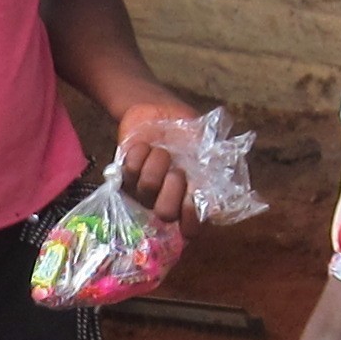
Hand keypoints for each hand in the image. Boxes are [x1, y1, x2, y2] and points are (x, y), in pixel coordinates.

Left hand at [109, 91, 203, 225]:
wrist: (159, 110)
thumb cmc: (188, 131)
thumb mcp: (206, 144)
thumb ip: (214, 167)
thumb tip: (217, 198)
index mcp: (190, 199)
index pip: (191, 229)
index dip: (191, 220)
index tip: (193, 197)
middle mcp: (165, 201)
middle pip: (165, 213)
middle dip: (174, 188)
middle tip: (178, 169)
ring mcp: (142, 191)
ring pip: (147, 187)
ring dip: (158, 161)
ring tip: (162, 149)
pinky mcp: (123, 176)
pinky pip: (130, 171)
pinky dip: (141, 152)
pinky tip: (146, 145)